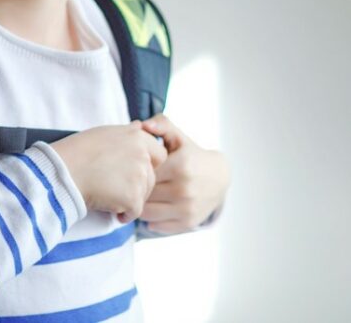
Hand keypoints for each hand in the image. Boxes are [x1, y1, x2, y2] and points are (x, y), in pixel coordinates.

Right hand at [49, 121, 167, 222]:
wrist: (62, 172)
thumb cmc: (77, 152)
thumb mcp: (104, 133)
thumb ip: (127, 132)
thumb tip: (141, 126)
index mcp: (137, 137)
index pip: (159, 155)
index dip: (146, 166)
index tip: (128, 172)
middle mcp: (142, 155)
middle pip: (152, 177)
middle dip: (137, 185)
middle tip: (114, 188)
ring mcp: (139, 176)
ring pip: (144, 195)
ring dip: (129, 199)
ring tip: (107, 196)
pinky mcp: (133, 197)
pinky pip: (135, 211)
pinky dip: (124, 214)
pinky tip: (109, 209)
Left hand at [136, 113, 230, 233]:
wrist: (219, 177)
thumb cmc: (191, 155)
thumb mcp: (178, 137)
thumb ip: (161, 124)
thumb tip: (143, 125)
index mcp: (180, 165)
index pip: (143, 173)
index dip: (133, 171)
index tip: (131, 169)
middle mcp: (184, 188)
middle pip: (143, 193)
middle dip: (134, 189)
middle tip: (130, 184)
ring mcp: (186, 208)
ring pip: (146, 212)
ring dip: (140, 205)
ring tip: (140, 196)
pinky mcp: (188, 223)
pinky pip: (156, 226)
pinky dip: (150, 219)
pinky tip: (153, 207)